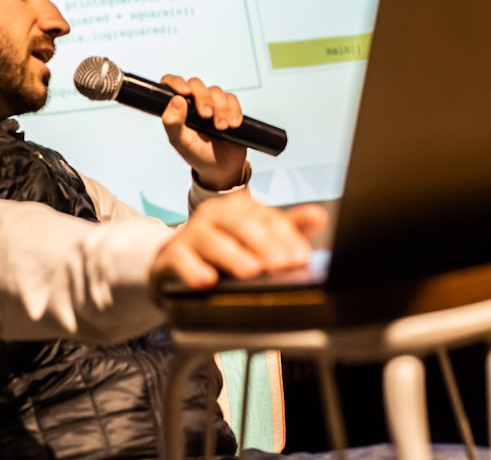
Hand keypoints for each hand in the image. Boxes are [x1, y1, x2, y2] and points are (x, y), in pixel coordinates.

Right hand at [150, 193, 327, 289]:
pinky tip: (206, 281)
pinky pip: (181, 260)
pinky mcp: (170, 255)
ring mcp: (191, 234)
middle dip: (264, 244)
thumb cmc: (221, 251)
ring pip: (212, 240)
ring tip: (251, 271)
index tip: (300, 256)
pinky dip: (193, 270)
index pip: (267, 218)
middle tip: (281, 264)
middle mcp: (215, 216)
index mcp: (239, 209)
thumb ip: (288, 229)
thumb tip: (319, 217)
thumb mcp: (255, 239)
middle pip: (241, 225)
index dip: (286, 236)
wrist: (174, 262)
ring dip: (232, 256)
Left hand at [159, 74, 247, 189]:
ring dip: (221, 109)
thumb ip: (172, 123)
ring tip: (221, 127)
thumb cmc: (196, 153)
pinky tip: (233, 124)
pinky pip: (232, 99)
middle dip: (203, 99)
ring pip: (216, 92)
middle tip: (206, 116)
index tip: (184, 92)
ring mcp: (212, 103)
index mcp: (177, 108)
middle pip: (196, 85)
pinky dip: (234, 111)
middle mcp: (193, 102)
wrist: (221, 168)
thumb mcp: (180, 142)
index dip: (176, 82)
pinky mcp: (229, 107)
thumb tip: (175, 101)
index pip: (171, 84)